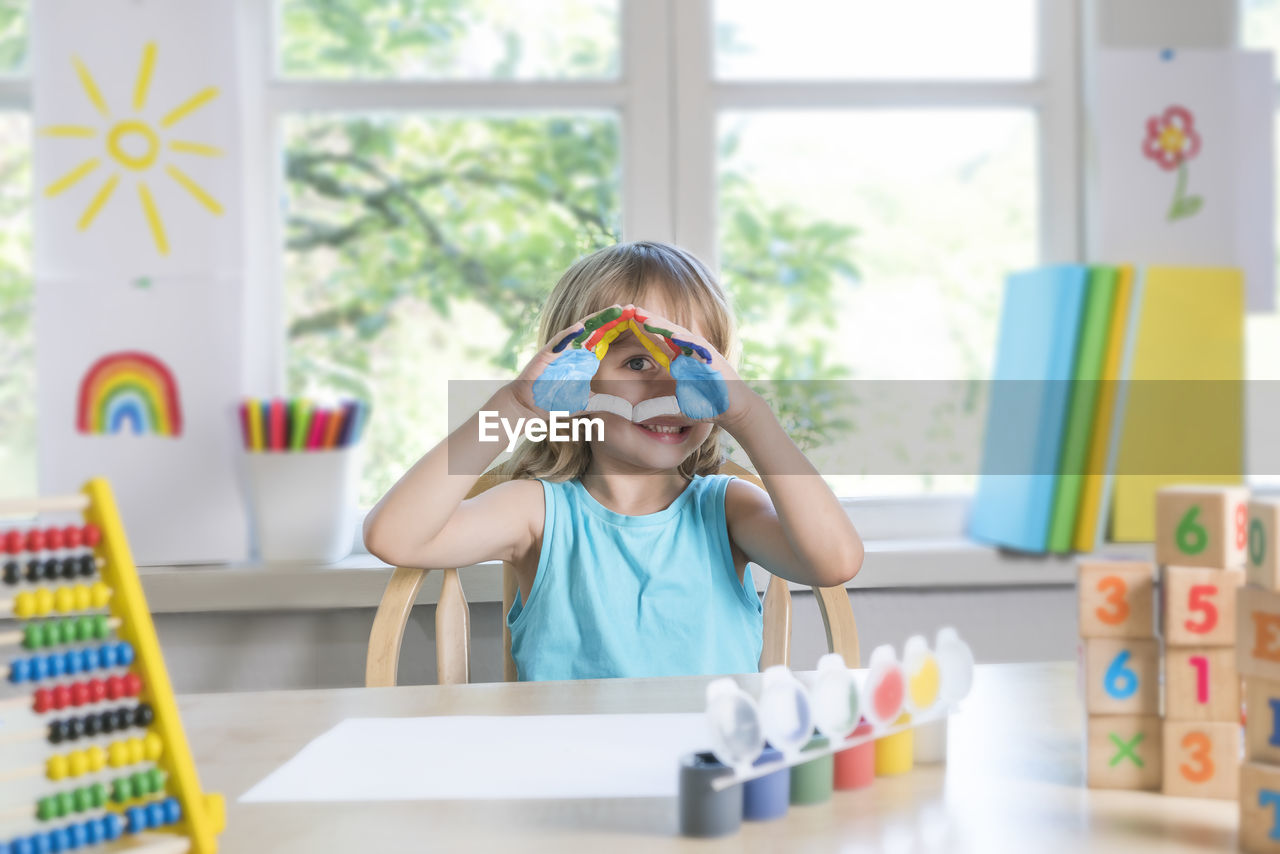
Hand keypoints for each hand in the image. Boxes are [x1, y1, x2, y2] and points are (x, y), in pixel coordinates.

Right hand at [503, 305, 621, 419]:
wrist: (528, 405)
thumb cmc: (552, 401)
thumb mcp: (582, 401)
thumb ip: (598, 401)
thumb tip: (619, 407)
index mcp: (583, 358)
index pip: (604, 339)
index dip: (617, 329)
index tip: (635, 321)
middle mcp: (574, 350)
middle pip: (596, 329)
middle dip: (612, 318)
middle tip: (629, 307)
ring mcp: (561, 349)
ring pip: (581, 329)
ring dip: (597, 319)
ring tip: (614, 310)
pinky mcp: (547, 353)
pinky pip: (559, 340)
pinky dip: (569, 333)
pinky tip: (581, 327)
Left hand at [626, 305, 761, 432]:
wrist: (735, 409)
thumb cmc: (708, 405)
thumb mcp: (677, 403)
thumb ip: (658, 406)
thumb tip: (636, 416)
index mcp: (682, 357)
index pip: (661, 339)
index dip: (645, 329)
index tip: (626, 320)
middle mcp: (692, 350)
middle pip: (668, 331)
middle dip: (650, 319)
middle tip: (631, 309)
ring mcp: (703, 352)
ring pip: (680, 334)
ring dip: (663, 326)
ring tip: (645, 318)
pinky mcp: (714, 358)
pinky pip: (699, 347)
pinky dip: (686, 340)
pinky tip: (673, 335)